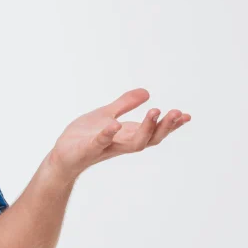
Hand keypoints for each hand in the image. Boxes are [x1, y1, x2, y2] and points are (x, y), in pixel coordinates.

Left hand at [48, 88, 190, 180]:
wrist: (61, 155)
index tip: (186, 115)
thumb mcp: (105, 115)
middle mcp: (121, 143)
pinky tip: (115, 124)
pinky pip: (100, 143)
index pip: (154, 132)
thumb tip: (147, 92)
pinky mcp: (87, 149)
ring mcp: (106, 147)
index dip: (170, 125)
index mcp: (126, 135)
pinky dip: (108, 134)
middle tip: (176, 112)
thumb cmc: (84, 137)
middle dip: (164, 126)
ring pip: (133, 144)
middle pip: (150, 139)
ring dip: (145, 129)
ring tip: (155, 112)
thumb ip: (124, 104)